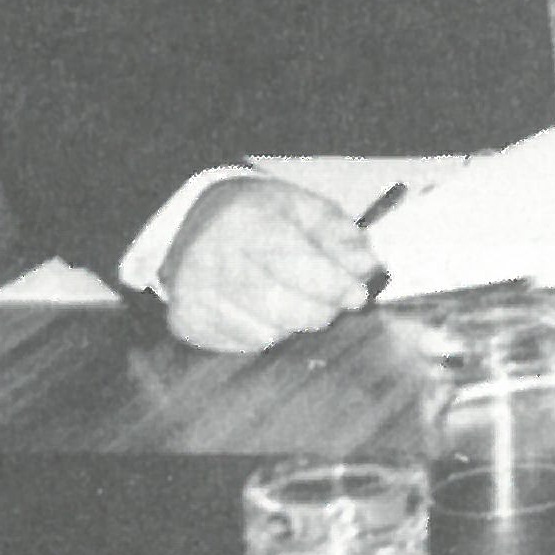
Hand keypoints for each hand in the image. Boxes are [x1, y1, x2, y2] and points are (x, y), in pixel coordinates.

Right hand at [160, 177, 381, 352]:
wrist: (195, 223)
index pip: (295, 263)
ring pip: (266, 332)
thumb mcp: (306, 209)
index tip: (359, 296)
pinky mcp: (187, 322)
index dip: (332, 285)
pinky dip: (267, 331)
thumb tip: (368, 269)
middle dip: (320, 309)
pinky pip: (245, 345)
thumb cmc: (260, 216)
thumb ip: (341, 237)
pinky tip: (265, 308)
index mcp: (246, 221)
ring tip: (295, 297)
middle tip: (333, 302)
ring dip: (294, 322)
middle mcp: (212, 258)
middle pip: (281, 305)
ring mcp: (195, 294)